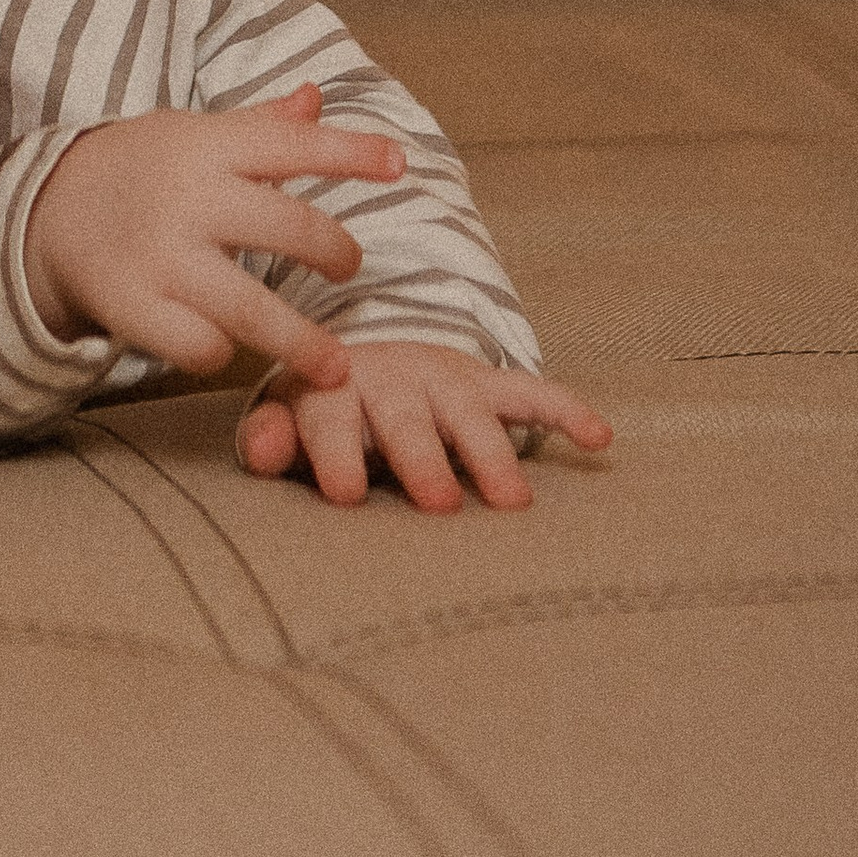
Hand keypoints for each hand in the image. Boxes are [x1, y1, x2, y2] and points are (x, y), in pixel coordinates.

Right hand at [25, 83, 400, 382]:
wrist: (48, 210)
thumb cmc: (143, 169)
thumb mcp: (193, 135)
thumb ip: (259, 125)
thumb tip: (318, 95)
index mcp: (208, 146)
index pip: (291, 143)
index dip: (349, 151)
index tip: (399, 162)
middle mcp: (188, 197)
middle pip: (286, 227)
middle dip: (333, 251)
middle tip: (352, 267)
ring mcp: (161, 256)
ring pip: (251, 308)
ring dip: (302, 341)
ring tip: (337, 364)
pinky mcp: (134, 308)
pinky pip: (200, 346)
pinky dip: (221, 352)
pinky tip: (228, 345)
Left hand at [238, 344, 613, 511]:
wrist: (367, 352)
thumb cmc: (323, 409)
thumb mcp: (289, 418)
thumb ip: (273, 438)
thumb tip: (257, 447)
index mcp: (333, 389)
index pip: (328, 418)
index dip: (334, 452)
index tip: (347, 494)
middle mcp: (391, 378)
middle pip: (405, 418)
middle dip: (422, 458)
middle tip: (437, 504)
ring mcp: (443, 378)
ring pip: (470, 412)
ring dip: (491, 452)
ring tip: (512, 502)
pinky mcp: (486, 383)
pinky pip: (530, 392)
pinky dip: (565, 410)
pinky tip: (599, 437)